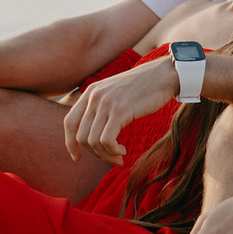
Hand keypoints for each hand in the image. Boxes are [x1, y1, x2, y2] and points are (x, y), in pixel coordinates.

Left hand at [62, 58, 176, 162]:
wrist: (163, 75)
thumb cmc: (143, 87)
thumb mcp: (115, 93)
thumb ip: (101, 106)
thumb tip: (92, 132)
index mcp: (90, 92)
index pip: (69, 122)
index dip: (70, 142)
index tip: (76, 157)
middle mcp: (94, 97)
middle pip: (81, 136)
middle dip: (94, 154)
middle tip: (111, 158)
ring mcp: (106, 103)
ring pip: (93, 141)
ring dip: (105, 155)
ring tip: (119, 157)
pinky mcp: (119, 111)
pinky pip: (106, 140)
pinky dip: (113, 151)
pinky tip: (123, 150)